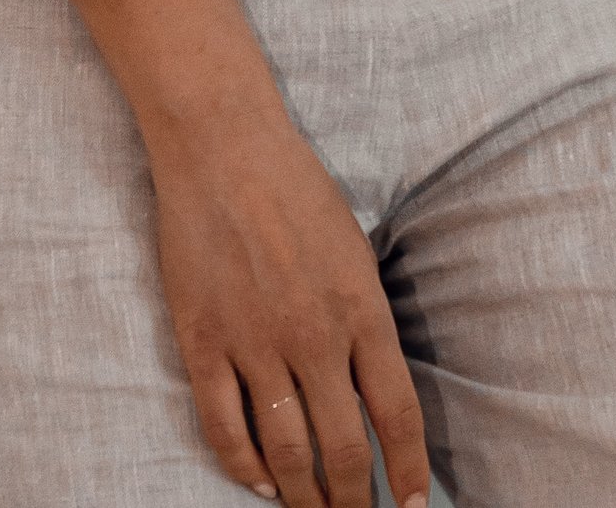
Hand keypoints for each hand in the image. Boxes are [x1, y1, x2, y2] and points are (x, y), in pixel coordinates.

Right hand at [147, 106, 429, 507]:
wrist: (222, 144)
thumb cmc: (295, 187)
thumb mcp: (355, 249)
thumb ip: (366, 320)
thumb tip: (375, 391)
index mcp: (360, 310)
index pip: (396, 415)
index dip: (408, 471)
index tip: (413, 506)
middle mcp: (313, 337)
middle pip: (344, 450)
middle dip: (355, 499)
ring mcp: (254, 343)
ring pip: (286, 452)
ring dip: (303, 496)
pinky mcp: (203, 341)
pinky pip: (223, 426)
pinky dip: (242, 465)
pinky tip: (256, 481)